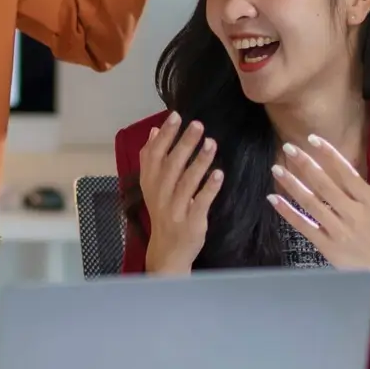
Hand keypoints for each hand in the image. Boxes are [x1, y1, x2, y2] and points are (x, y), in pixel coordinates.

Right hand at [135, 112, 222, 274]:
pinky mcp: (191, 222)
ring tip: (211, 143)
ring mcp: (175, 209)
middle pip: (171, 165)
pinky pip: (200, 203)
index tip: (176, 116)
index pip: (154, 155)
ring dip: (199, 162)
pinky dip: (209, 188)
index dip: (165, 135)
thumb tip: (155, 130)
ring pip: (187, 182)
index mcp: (150, 183)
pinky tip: (219, 173)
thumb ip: (151, 159)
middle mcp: (160, 194)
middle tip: (198, 125)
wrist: (167, 252)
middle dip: (185, 143)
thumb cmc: (163, 213)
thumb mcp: (152, 186)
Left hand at [269, 137, 369, 311]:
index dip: (329, 155)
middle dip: (305, 164)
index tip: (312, 139)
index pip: (347, 173)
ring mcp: (339, 230)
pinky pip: (304, 226)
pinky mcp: (326, 246)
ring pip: (312, 204)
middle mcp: (354, 214)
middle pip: (325, 185)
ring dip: (292, 185)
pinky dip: (288, 213)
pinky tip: (273, 199)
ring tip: (276, 169)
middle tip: (288, 147)